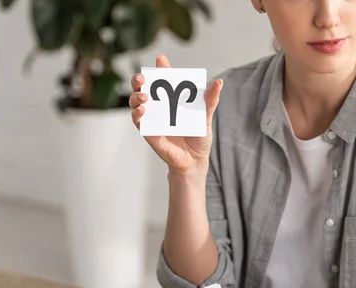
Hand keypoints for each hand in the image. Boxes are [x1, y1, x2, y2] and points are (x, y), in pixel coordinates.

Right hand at [129, 54, 223, 174]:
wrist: (195, 160)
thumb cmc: (199, 138)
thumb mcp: (206, 117)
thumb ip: (210, 101)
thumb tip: (219, 82)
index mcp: (172, 99)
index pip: (163, 80)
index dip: (160, 68)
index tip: (160, 59)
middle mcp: (159, 107)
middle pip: (143, 88)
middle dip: (139, 80)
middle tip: (143, 78)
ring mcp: (153, 119)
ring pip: (136, 103)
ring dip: (136, 97)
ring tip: (144, 96)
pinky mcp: (150, 133)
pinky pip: (140, 123)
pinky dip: (138, 116)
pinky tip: (142, 111)